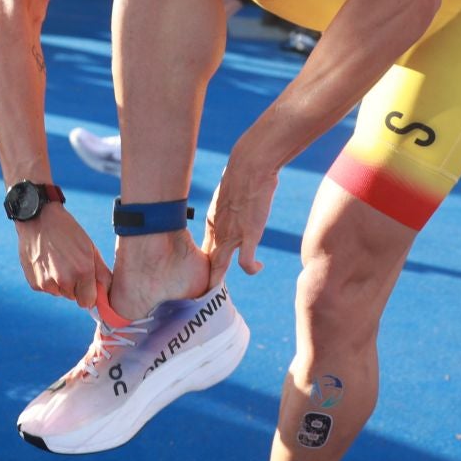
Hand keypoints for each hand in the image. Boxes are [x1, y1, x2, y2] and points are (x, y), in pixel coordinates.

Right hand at [16, 203, 110, 306]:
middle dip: (75, 287)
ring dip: (61, 284)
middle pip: (74, 297)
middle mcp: (65, 280)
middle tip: (70, 265)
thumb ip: (101, 273)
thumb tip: (107, 292)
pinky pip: (47, 289)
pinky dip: (48, 280)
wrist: (39, 218)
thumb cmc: (67, 231)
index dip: (88, 293)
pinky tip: (47, 263)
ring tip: (57, 261)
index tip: (86, 284)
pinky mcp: (35, 283)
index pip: (88, 302)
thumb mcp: (90, 248)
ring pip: (60, 293)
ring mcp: (47, 283)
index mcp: (82, 271)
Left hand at [202, 148, 277, 287]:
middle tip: (202, 294)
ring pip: (220, 265)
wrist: (249, 166)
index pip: (205, 251)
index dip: (205, 267)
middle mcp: (219, 231)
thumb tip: (236, 205)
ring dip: (218, 279)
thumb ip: (229, 207)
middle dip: (206, 280)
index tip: (204, 278)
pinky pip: (246, 261)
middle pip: (209, 262)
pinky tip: (257, 267)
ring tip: (216, 290)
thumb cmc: (242, 175)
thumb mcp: (229, 195)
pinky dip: (251, 268)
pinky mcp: (249, 234)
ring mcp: (233, 234)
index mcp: (212, 223)